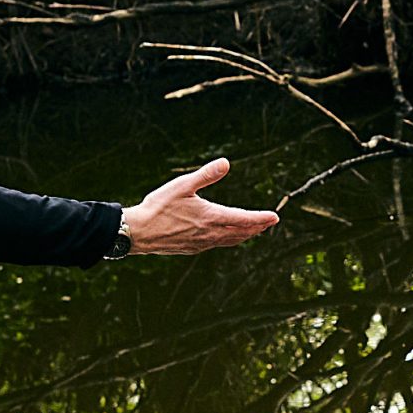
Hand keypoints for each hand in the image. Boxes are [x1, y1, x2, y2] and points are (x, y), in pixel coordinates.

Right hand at [125, 158, 278, 254]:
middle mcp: (210, 234)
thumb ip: (206, 174)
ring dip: (244, 235)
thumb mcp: (183, 186)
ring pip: (230, 240)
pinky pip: (218, 244)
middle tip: (269, 223)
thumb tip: (226, 163)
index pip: (244, 219)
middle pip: (241, 232)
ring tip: (254, 230)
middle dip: (257, 227)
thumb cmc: (158, 207)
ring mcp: (202, 243)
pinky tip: (226, 237)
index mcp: (211, 217)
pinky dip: (229, 239)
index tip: (275, 217)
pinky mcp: (193, 248)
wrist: (138, 232)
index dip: (261, 218)